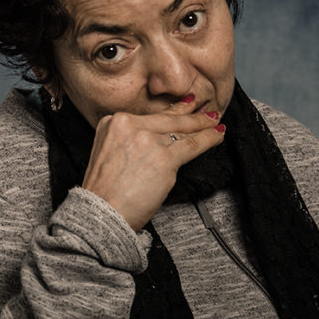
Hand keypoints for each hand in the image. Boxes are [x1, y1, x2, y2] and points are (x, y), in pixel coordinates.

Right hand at [81, 96, 224, 230]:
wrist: (101, 212)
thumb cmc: (104, 191)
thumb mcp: (107, 152)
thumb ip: (128, 139)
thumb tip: (157, 137)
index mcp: (113, 122)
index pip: (150, 115)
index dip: (171, 111)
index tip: (184, 106)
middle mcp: (129, 125)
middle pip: (168, 119)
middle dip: (191, 115)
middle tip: (206, 112)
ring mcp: (147, 140)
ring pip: (182, 131)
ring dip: (203, 127)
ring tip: (215, 124)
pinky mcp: (164, 158)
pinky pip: (193, 145)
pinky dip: (209, 139)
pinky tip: (217, 135)